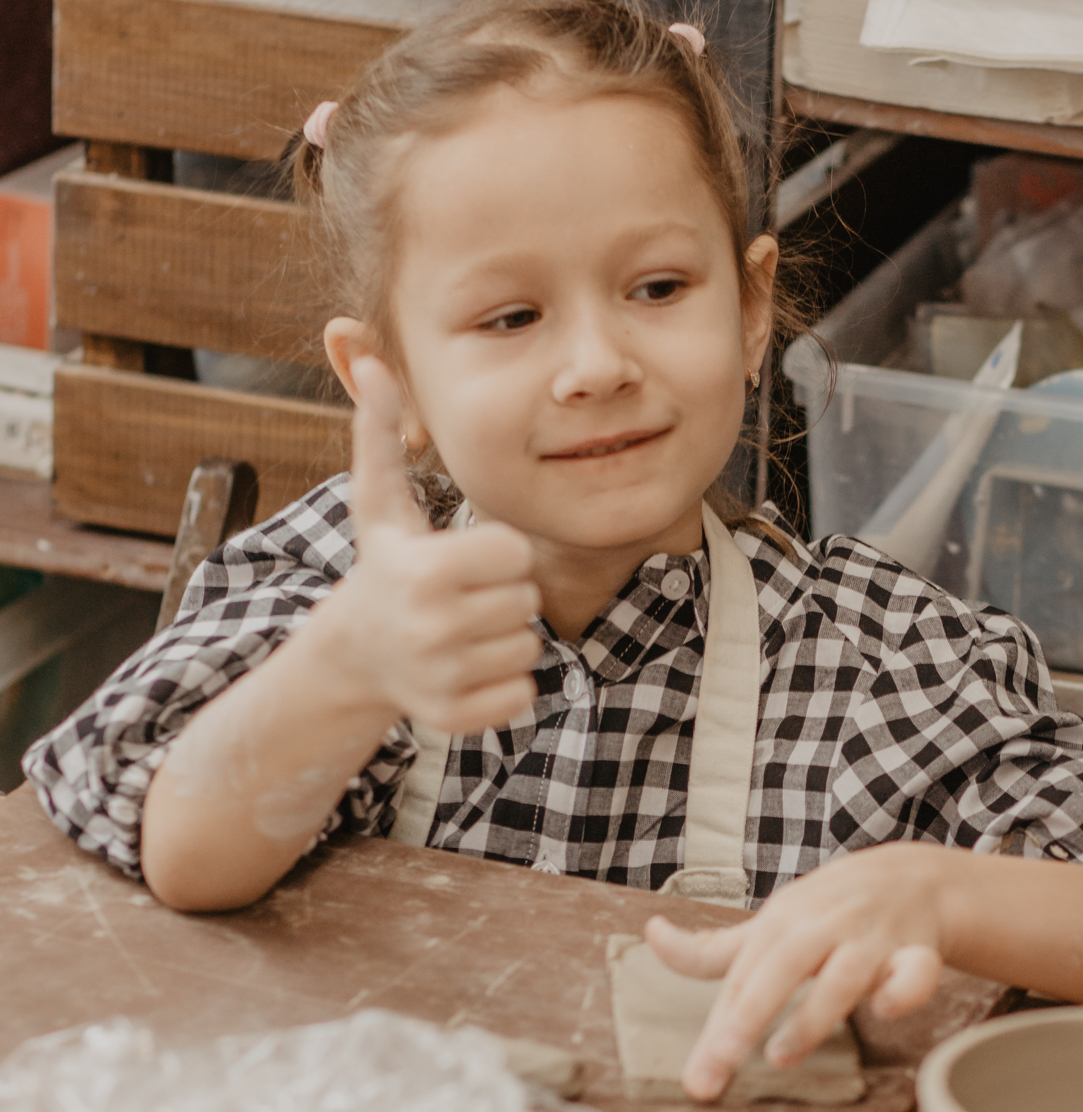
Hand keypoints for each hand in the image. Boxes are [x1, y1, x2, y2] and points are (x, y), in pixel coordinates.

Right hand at [333, 356, 542, 732]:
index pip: (517, 555)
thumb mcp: (379, 501)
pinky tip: (466, 667)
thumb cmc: (383, 566)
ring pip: (528, 647)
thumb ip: (381, 430)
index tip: (465, 560)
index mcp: (426, 570)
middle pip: (526, 600)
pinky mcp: (455, 717)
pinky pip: (523, 693)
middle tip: (461, 596)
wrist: (352, 655)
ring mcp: (443, 676)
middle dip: (502, 595)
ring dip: (504, 638)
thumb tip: (369, 357)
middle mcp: (432, 627)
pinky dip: (504, 684)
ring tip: (460, 630)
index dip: (499, 554)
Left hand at [645, 843, 946, 1100]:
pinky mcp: (918, 951)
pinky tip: (885, 1009)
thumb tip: (653, 937)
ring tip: (781, 1055)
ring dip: (813, 1013)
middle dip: (750, 1013)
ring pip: (843, 974)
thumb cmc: (831, 907)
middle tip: (723, 1059)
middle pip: (783, 965)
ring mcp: (872, 937)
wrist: (915, 877)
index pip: (743, 975)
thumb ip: (715, 946)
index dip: (718, 1025)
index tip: (698, 1075)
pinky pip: (916, 970)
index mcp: (785, 919)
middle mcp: (824, 924)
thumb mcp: (773, 921)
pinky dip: (904, 989)